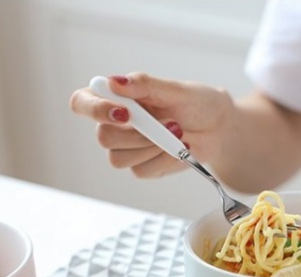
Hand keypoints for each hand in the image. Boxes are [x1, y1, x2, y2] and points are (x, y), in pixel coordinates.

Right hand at [69, 72, 232, 177]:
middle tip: (169, 123)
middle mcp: (115, 123)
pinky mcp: (141, 165)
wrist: (219, 128)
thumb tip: (115, 82)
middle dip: (138, 134)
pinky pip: (141, 170)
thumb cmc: (197, 103)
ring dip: (152, 147)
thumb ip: (145, 85)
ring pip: (118, 158)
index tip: (125, 112)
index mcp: (115, 97)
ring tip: (178, 132)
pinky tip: (179, 148)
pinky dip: (163, 159)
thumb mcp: (175, 89)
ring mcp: (126, 147)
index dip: (94, 109)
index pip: (82, 101)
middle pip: (103, 137)